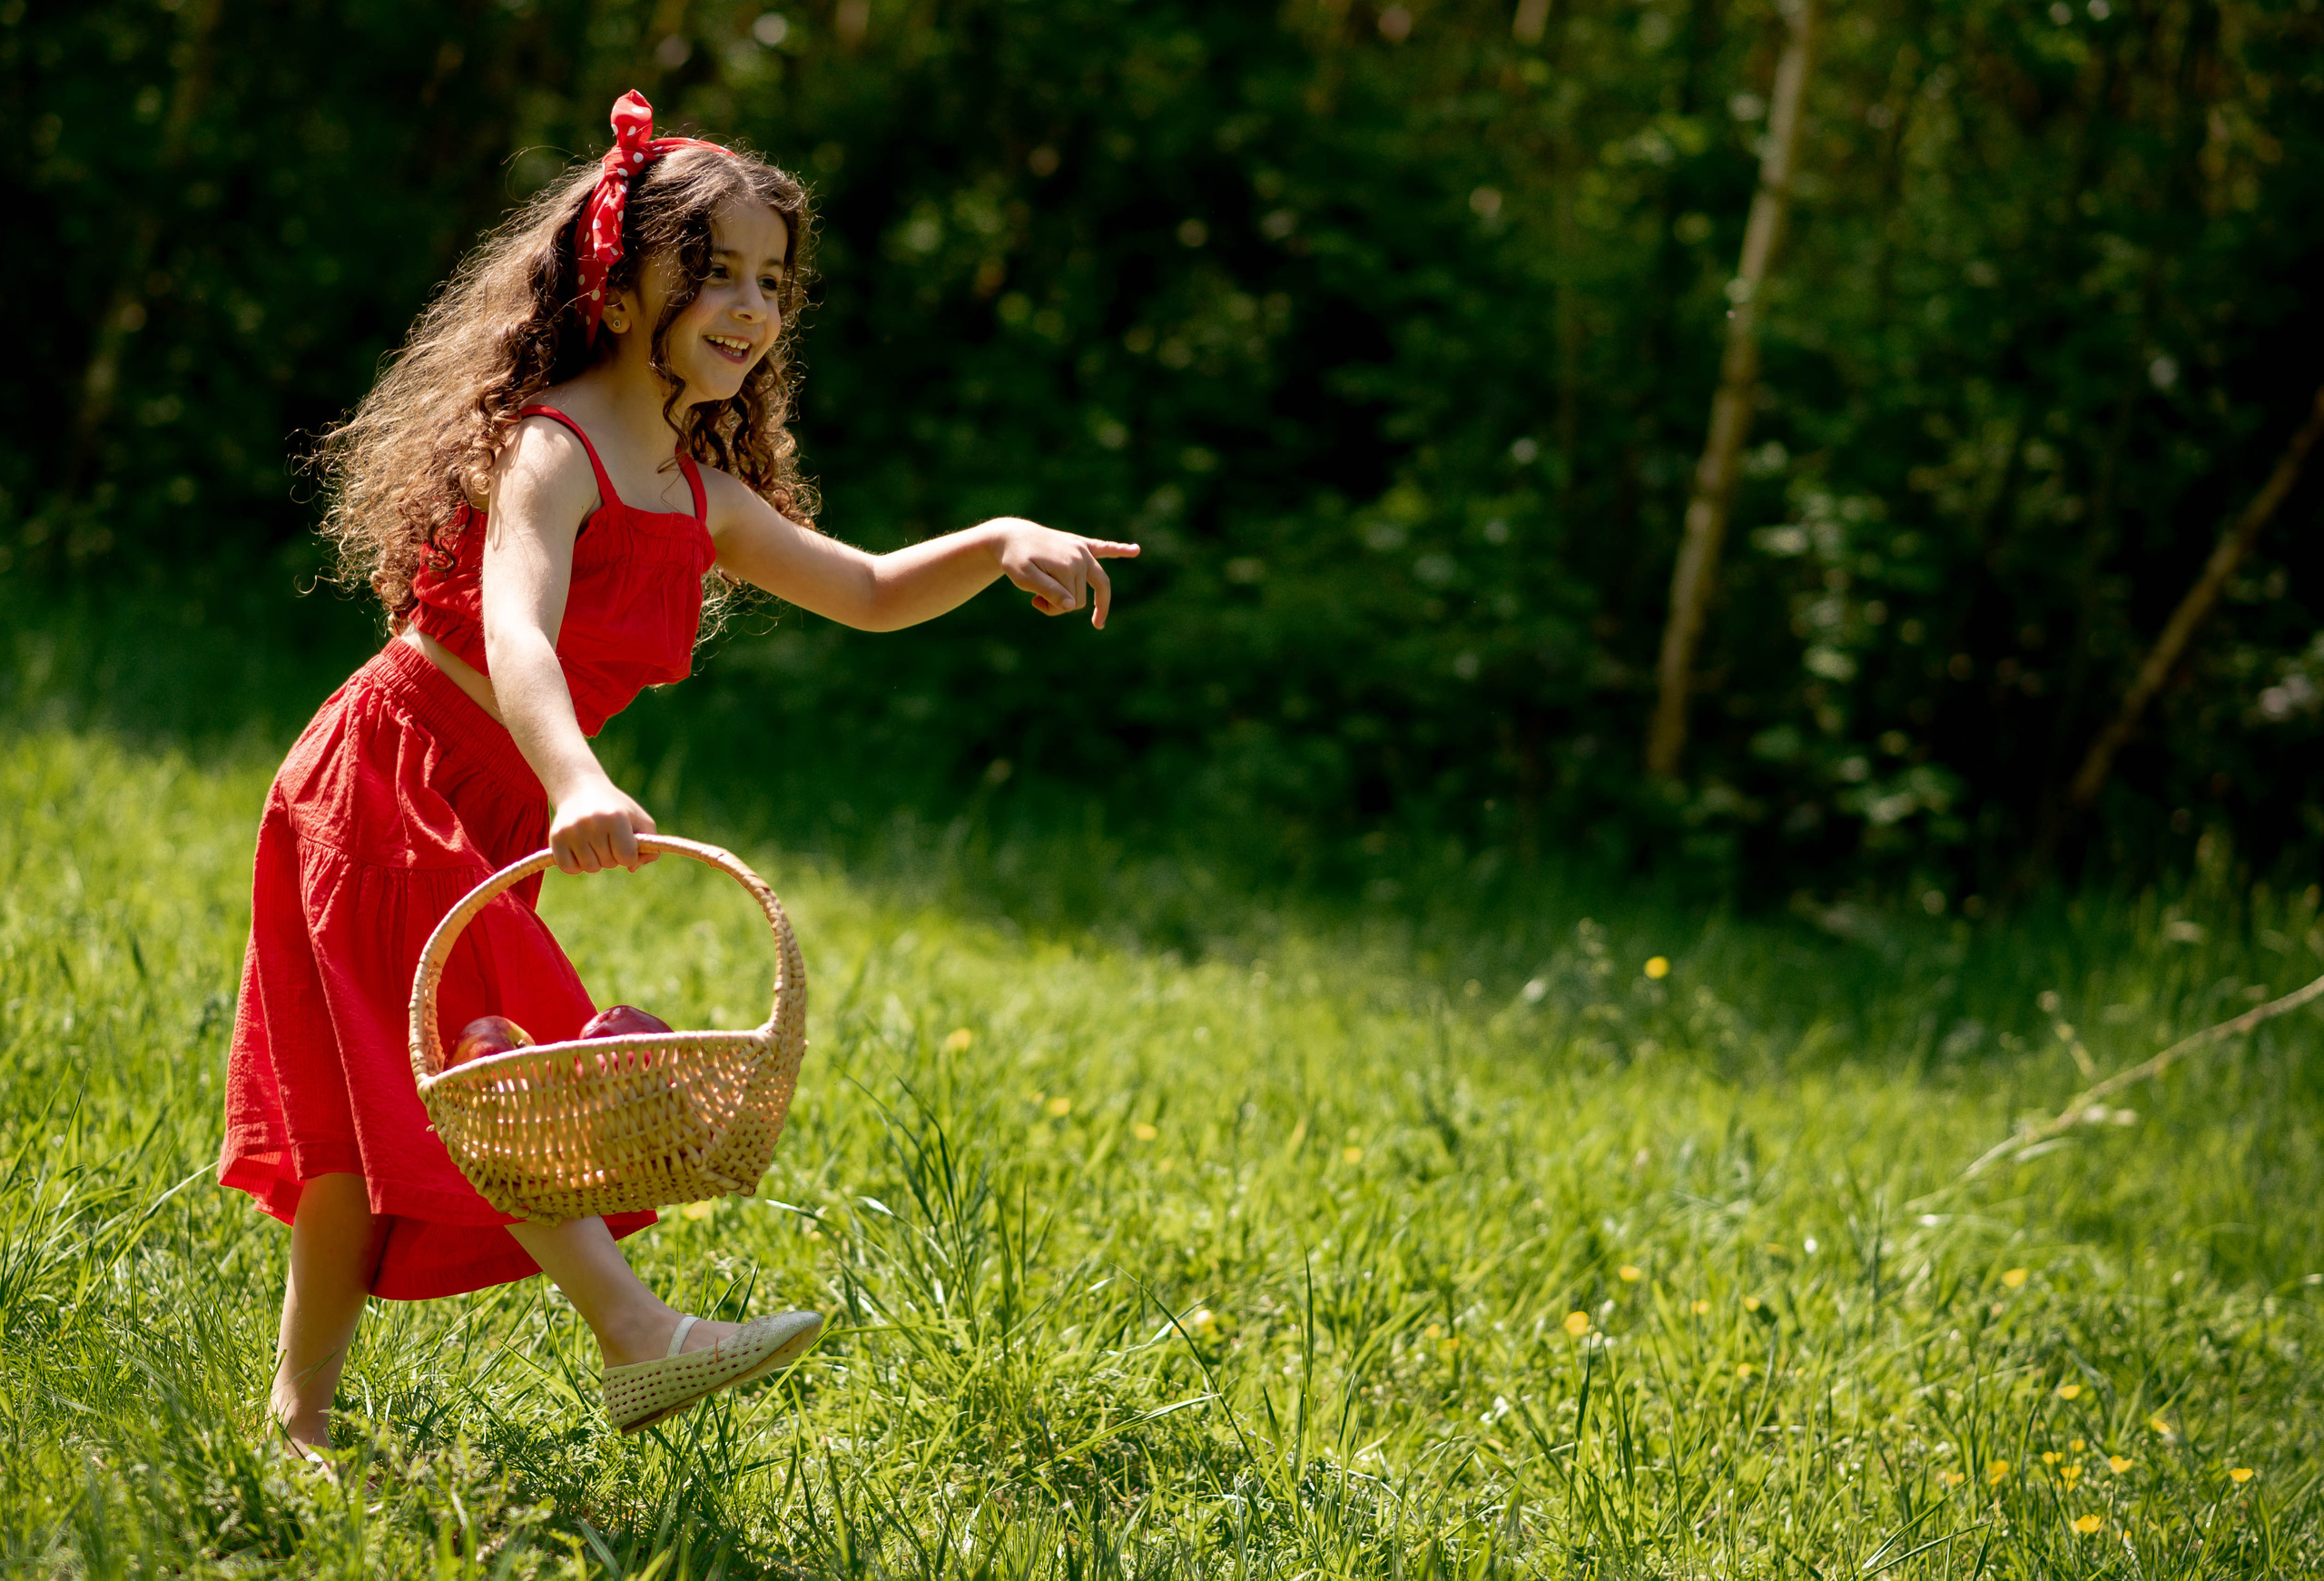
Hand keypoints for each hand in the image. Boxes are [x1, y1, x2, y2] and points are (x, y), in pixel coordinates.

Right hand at [547, 777, 657, 873]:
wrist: (581, 790)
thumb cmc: (617, 809)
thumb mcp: (641, 821)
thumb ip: (650, 848)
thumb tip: (632, 868)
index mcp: (615, 818)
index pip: (627, 857)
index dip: (629, 854)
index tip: (625, 842)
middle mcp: (592, 823)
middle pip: (609, 863)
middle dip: (612, 855)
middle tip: (607, 836)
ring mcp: (571, 830)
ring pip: (589, 867)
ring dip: (595, 860)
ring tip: (594, 841)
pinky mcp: (556, 837)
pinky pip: (569, 868)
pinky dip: (576, 865)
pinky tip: (580, 849)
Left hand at [991, 519, 1140, 628]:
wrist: (1011, 536)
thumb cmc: (1014, 559)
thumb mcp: (1024, 579)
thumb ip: (1049, 592)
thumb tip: (1073, 606)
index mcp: (1068, 566)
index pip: (1073, 603)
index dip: (1054, 609)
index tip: (1035, 602)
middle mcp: (1081, 557)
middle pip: (1083, 596)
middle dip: (1062, 604)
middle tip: (1037, 600)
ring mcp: (1083, 550)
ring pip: (1094, 585)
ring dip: (1075, 596)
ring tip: (1056, 600)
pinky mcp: (1081, 544)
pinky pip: (1104, 548)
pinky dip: (1119, 549)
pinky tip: (1135, 549)